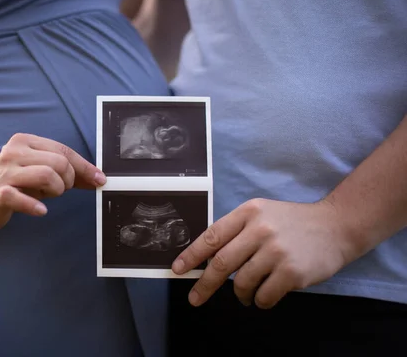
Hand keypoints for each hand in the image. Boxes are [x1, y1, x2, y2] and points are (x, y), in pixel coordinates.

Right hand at [0, 133, 105, 230]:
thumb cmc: (14, 183)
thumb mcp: (40, 171)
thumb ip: (67, 172)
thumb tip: (97, 177)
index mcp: (25, 142)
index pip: (63, 150)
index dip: (85, 166)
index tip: (99, 179)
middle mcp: (14, 152)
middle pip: (59, 162)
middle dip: (67, 180)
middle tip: (58, 190)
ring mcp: (5, 172)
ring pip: (47, 175)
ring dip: (55, 190)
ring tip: (46, 196)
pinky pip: (21, 198)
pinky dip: (35, 205)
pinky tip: (40, 209)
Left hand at [171, 198, 355, 308]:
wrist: (336, 227)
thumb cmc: (292, 223)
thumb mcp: (262, 215)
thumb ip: (237, 231)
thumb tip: (207, 258)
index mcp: (248, 213)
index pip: (212, 236)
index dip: (191, 255)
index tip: (177, 269)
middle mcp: (260, 230)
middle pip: (221, 263)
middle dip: (205, 285)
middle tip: (195, 299)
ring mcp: (276, 251)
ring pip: (242, 283)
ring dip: (241, 294)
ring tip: (246, 294)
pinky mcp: (292, 272)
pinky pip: (264, 296)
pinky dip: (260, 301)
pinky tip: (265, 295)